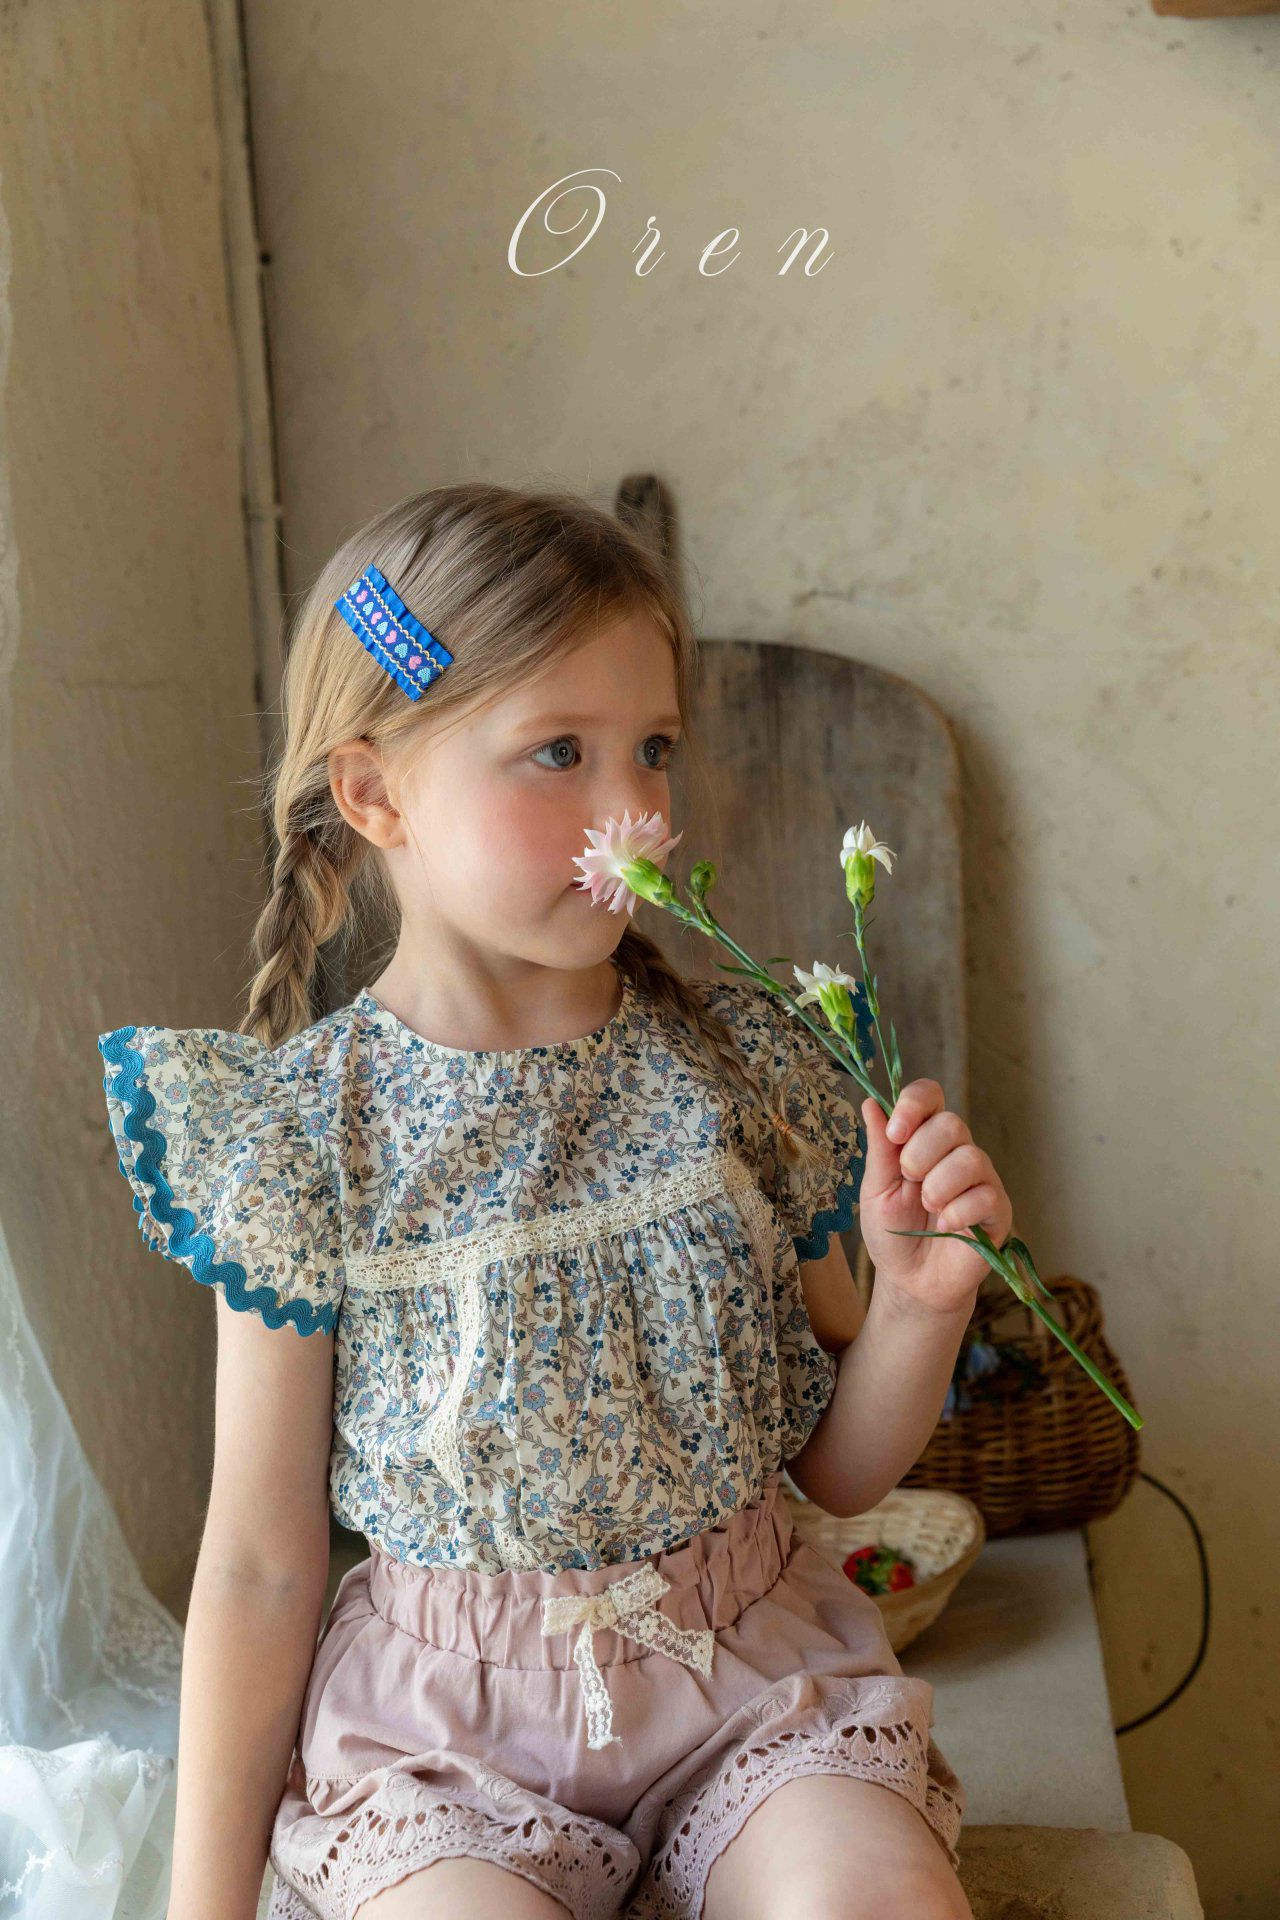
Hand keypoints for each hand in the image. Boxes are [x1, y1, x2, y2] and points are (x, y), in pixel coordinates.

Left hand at [857, 1079, 1012, 1316]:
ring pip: (971, 1158)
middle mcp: (956, 1151)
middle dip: (920, 1155)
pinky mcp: (998, 1210)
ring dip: (938, 1187)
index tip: (895, 1132)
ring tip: (927, 1209)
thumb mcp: (876, 1189)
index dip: (914, 1104)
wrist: (910, 1282)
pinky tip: (945, 1227)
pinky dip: (957, 1212)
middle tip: (909, 1182)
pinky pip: (985, 1195)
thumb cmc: (892, 1232)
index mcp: (924, 1139)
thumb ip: (878, 1148)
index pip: (930, 1096)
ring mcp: (981, 1179)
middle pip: (952, 1124)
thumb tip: (871, 1102)